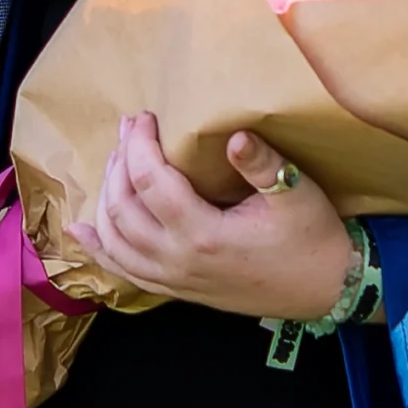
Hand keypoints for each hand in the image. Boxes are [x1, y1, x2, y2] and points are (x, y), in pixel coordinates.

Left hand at [73, 116, 359, 319]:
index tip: (142, 117)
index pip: (150, 182)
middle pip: (123, 208)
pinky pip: (125, 272)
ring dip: (105, 199)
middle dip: (118, 163)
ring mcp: (175, 280)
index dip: (138, 145)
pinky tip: (81, 231)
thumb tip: (234, 136)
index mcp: (204, 234)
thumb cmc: (312, 237)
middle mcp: (180, 261)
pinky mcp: (179, 290)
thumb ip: (262, 164)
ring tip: (114, 163)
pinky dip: (100, 249)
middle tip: (128, 130)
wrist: (326, 288)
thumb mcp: (296, 192)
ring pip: (116, 240)